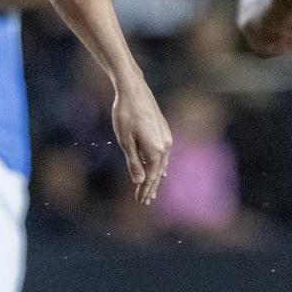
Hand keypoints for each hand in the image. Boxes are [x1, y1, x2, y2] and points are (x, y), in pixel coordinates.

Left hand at [111, 77, 172, 206]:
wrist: (133, 90)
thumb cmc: (125, 114)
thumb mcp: (125, 140)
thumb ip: (133, 162)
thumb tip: (140, 181)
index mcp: (155, 150)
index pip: (151, 177)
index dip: (145, 190)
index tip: (140, 202)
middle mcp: (165, 145)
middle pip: (158, 172)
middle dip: (151, 187)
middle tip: (146, 201)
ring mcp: (166, 137)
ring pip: (162, 163)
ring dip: (156, 177)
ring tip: (152, 190)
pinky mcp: (164, 130)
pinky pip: (164, 154)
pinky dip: (160, 165)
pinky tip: (160, 170)